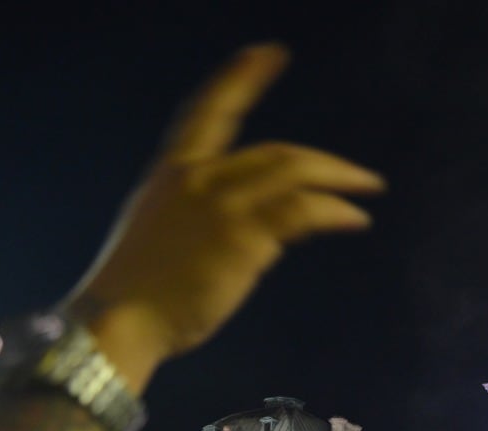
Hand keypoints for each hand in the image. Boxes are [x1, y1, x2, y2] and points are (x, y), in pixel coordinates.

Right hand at [61, 43, 384, 391]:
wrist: (120, 320)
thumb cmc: (139, 292)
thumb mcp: (162, 232)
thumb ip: (201, 214)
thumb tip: (251, 221)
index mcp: (171, 172)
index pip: (208, 110)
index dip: (240, 78)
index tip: (270, 54)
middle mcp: (197, 177)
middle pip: (275, 152)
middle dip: (324, 160)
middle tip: (360, 175)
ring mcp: (221, 204)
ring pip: (294, 173)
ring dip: (339, 179)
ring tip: (368, 192)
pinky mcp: (242, 235)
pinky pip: (302, 210)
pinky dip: (334, 210)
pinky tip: (354, 219)